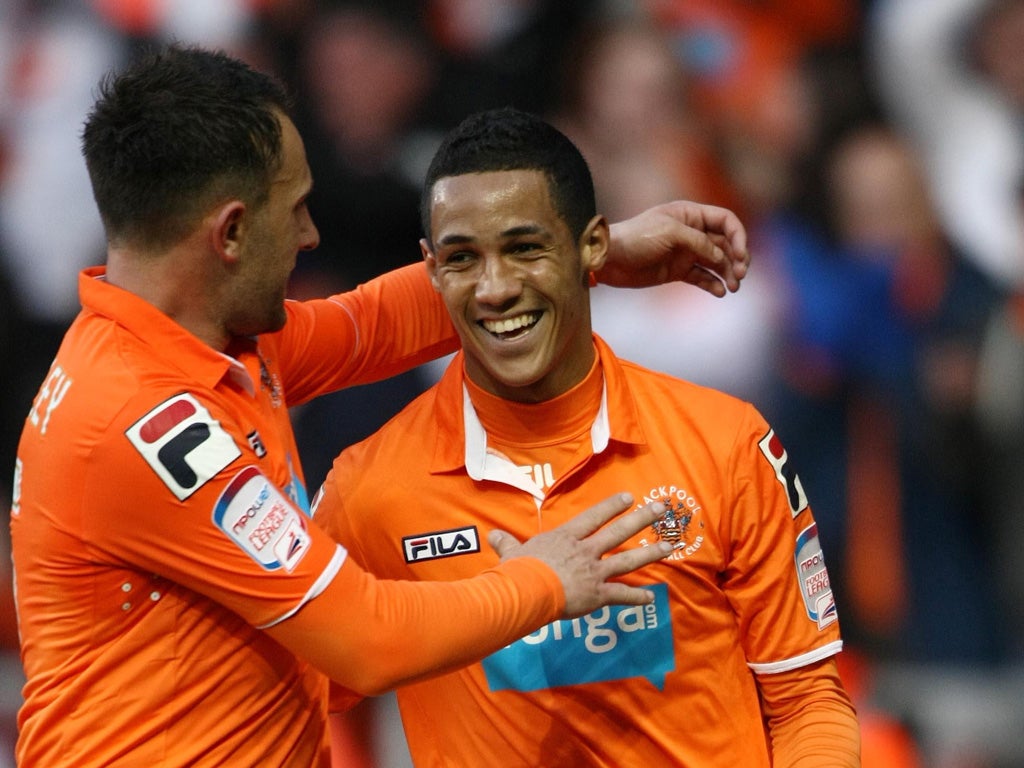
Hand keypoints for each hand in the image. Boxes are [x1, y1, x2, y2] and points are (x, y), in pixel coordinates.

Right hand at [487, 493, 671, 618]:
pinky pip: (621, 595)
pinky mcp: (598, 595)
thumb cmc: (519, 570)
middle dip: (641, 520)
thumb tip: (492, 535)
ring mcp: (594, 572)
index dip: (611, 507)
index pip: (593, 517)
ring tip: (668, 546)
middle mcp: (585, 551)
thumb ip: (506, 543)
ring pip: (628, 560)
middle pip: (618, 532)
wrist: (527, 591)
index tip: (628, 498)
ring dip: (650, 552)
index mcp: (566, 538)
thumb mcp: (511, 553)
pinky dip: (637, 597)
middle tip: (659, 510)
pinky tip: (652, 598)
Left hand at [598, 200, 749, 295]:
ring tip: (733, 287)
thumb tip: (722, 258)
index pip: (726, 221)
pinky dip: (713, 284)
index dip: (739, 236)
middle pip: (726, 243)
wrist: (610, 259)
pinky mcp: (678, 271)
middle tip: (740, 275)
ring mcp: (686, 252)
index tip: (741, 255)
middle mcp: (692, 232)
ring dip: (728, 273)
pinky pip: (702, 277)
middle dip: (737, 258)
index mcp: (691, 215)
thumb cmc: (637, 237)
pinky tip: (719, 292)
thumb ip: (700, 243)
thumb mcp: (671, 233)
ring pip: (717, 262)